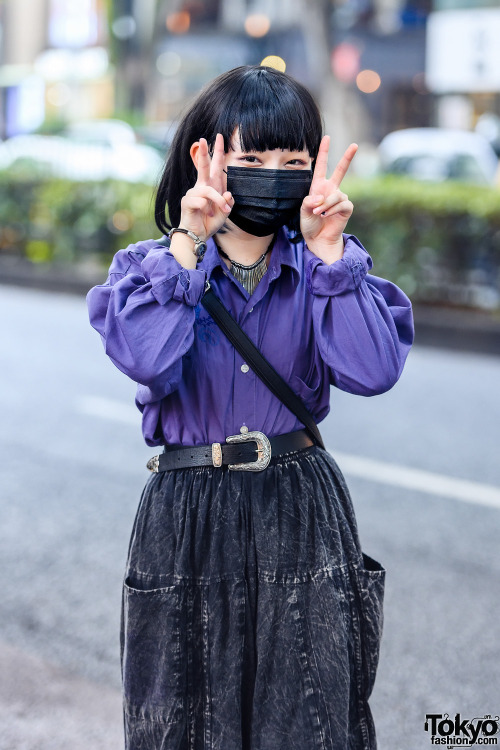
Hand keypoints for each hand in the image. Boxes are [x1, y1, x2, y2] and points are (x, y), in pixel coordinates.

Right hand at [179, 133, 233, 240]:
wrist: (198, 235)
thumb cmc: (209, 222)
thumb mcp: (224, 213)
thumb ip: (228, 202)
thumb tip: (228, 193)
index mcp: (212, 186)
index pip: (216, 166)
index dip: (218, 152)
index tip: (219, 136)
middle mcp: (201, 186)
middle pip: (203, 166)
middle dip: (204, 152)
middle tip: (203, 139)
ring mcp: (193, 193)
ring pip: (209, 190)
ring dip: (217, 202)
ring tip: (219, 213)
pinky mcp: (187, 201)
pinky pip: (202, 201)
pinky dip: (207, 209)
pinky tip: (205, 215)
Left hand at [300, 137, 356, 261]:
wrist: (318, 239)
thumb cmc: (310, 224)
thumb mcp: (304, 211)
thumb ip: (309, 202)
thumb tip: (320, 197)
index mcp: (319, 187)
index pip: (322, 166)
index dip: (324, 151)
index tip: (327, 137)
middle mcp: (331, 190)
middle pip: (341, 170)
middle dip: (348, 158)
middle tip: (355, 145)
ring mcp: (340, 198)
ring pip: (336, 195)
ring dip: (326, 204)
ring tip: (319, 213)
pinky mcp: (346, 208)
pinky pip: (342, 204)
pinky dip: (333, 210)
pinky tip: (327, 215)